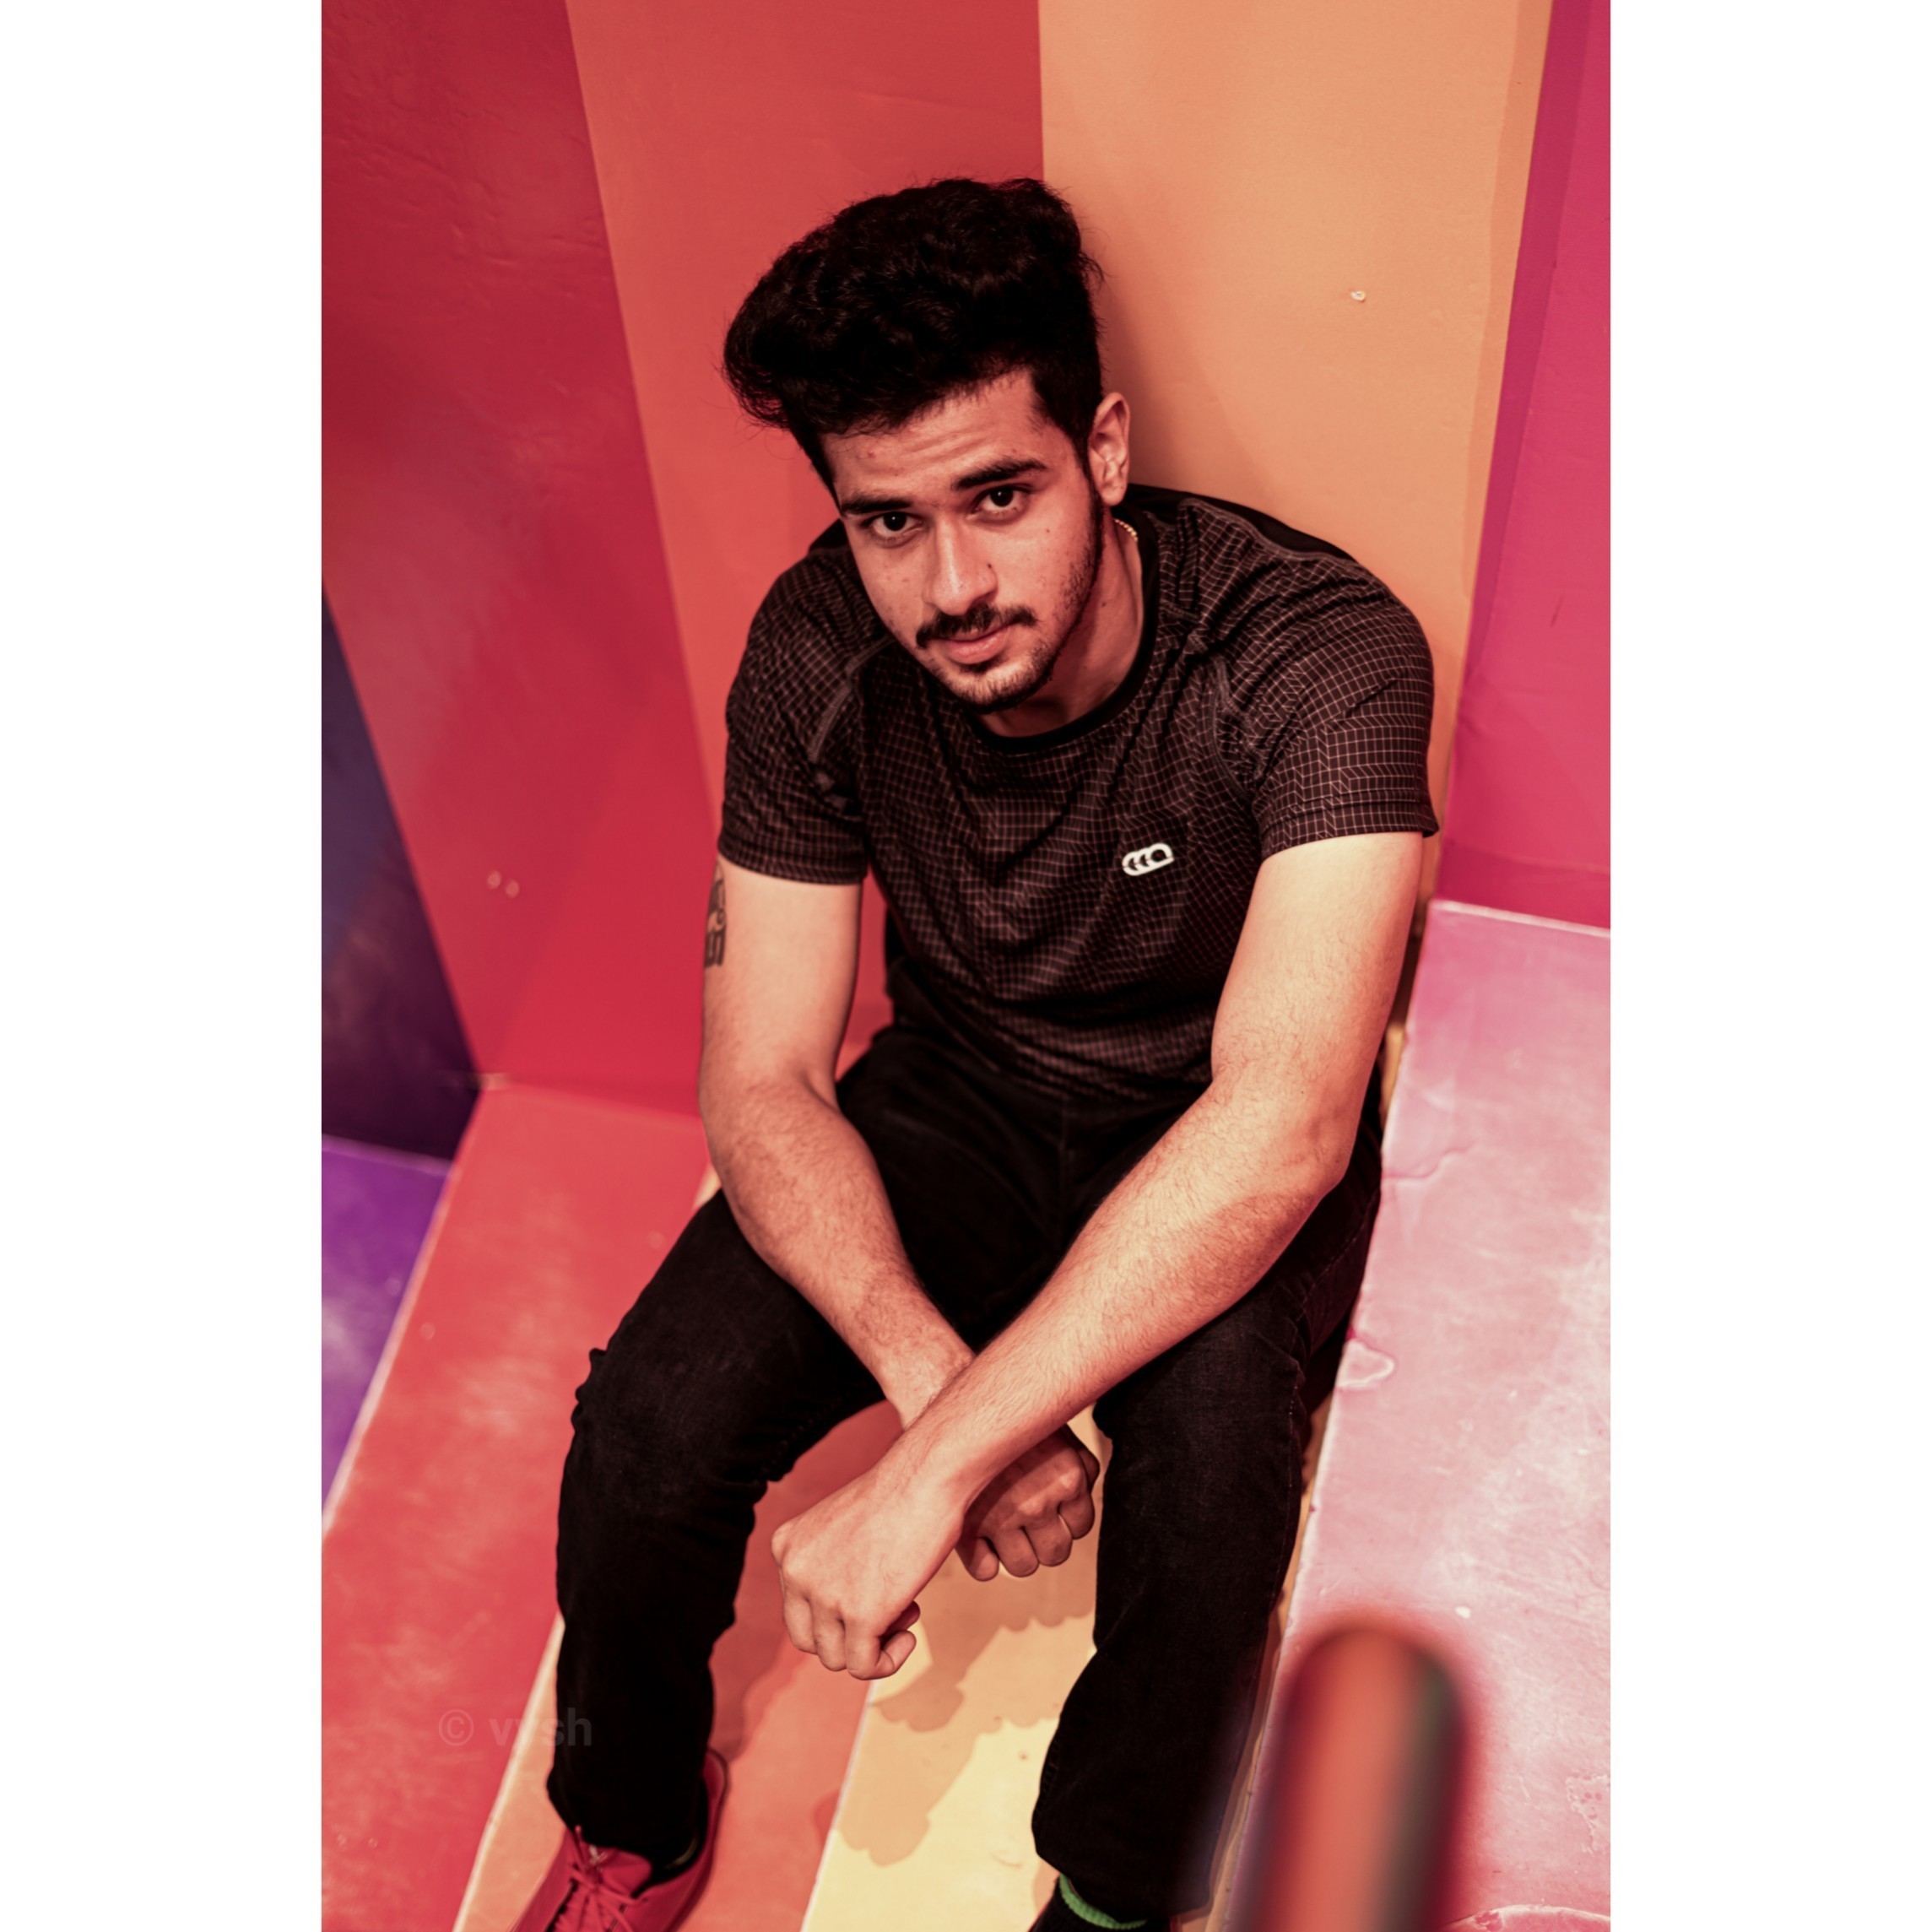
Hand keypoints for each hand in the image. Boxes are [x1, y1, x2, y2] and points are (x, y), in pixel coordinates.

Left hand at [770, 1453, 958, 1679]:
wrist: (926, 1477)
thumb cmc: (899, 1497)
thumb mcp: (843, 1530)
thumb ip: (830, 1567)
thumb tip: (842, 1621)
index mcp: (787, 1548)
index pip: (798, 1609)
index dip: (837, 1613)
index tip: (874, 1592)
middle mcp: (795, 1571)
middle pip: (809, 1639)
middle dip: (849, 1636)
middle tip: (889, 1610)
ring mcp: (824, 1595)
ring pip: (835, 1659)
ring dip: (873, 1647)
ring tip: (905, 1612)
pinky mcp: (859, 1615)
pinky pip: (864, 1667)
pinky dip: (888, 1660)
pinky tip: (910, 1635)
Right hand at [956, 1426, 1100, 1580]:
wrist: (964, 1405)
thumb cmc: (1016, 1417)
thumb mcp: (1064, 1436)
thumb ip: (1082, 1469)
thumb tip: (1081, 1507)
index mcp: (1067, 1478)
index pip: (1080, 1527)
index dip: (1066, 1517)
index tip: (1050, 1503)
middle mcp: (1036, 1503)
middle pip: (1055, 1553)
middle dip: (1046, 1539)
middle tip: (1029, 1516)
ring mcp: (1000, 1518)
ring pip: (1024, 1566)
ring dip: (1019, 1552)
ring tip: (1006, 1525)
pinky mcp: (966, 1528)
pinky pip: (984, 1571)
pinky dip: (985, 1560)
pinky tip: (982, 1537)